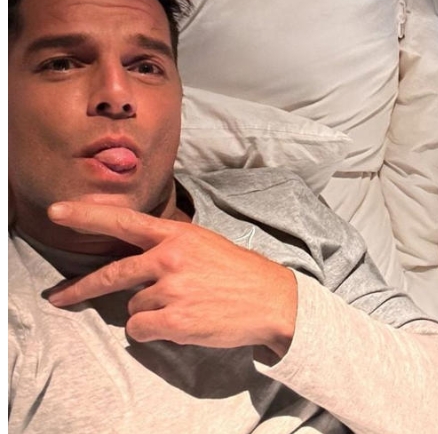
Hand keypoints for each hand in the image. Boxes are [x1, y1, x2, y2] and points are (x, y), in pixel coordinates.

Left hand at [45, 201, 297, 357]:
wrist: (273, 300)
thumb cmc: (240, 273)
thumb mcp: (205, 245)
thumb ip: (169, 247)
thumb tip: (136, 265)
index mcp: (178, 235)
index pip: (124, 222)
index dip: (87, 216)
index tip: (57, 212)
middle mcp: (170, 258)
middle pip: (112, 273)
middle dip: (81, 288)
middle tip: (60, 297)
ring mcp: (172, 290)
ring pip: (133, 307)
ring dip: (150, 312)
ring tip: (185, 308)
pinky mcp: (175, 320)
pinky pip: (141, 330)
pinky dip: (154, 332)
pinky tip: (182, 324)